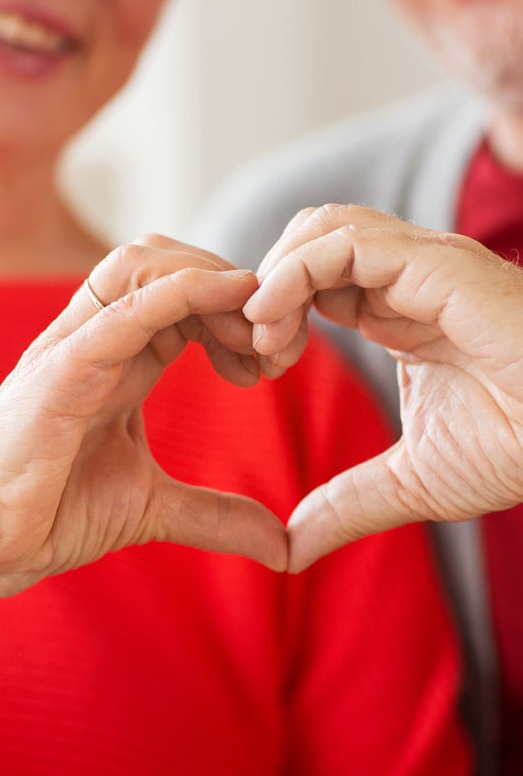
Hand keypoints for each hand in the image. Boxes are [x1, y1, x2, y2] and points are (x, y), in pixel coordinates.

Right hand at [0, 235, 285, 596]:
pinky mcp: (61, 370)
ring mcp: (76, 347)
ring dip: (215, 281)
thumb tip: (281, 547)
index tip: (276, 359)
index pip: (185, 296)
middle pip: (169, 263)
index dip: (239, 311)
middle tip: (279, 343)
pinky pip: (124, 307)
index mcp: (121, 358)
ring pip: (144, 264)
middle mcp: (99, 340)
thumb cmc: (51, 513)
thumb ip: (216, 515)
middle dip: (235, 287)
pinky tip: (232, 295)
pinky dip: (184, 290)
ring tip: (254, 336)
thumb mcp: (152, 508)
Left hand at [244, 204, 522, 571]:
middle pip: (309, 241)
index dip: (272, 313)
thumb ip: (347, 505)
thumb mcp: (410, 482)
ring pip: (322, 228)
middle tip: (254, 349)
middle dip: (266, 288)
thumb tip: (291, 548)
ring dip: (275, 276)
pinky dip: (294, 272)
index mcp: (396, 313)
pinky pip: (344, 242)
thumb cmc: (515, 449)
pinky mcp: (437, 265)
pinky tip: (275, 321)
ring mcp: (422, 265)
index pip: (313, 280)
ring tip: (264, 336)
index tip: (256, 367)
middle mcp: (405, 280)